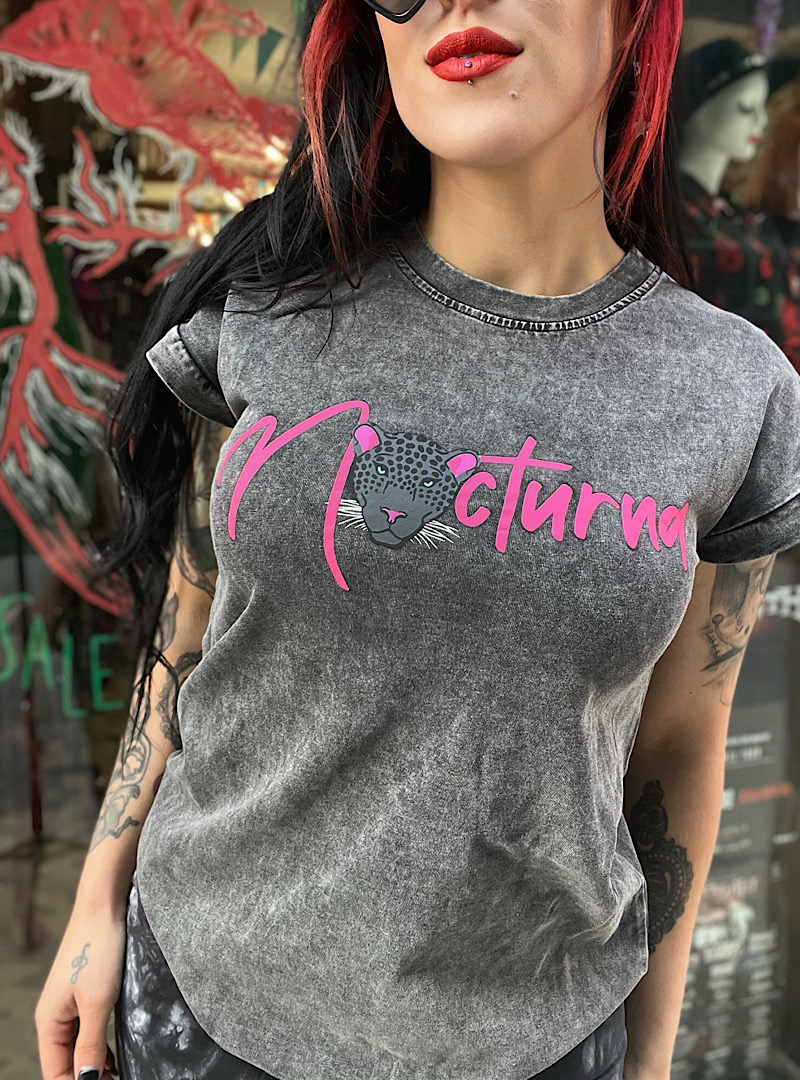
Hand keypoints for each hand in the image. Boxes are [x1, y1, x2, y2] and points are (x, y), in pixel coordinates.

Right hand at [35, 904, 125, 1078]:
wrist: (105, 905)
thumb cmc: (98, 948)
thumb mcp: (98, 1002)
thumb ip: (90, 1044)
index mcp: (49, 1021)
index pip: (55, 1072)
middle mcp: (56, 1015)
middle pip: (65, 1062)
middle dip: (87, 1077)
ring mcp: (71, 1003)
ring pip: (78, 1047)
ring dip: (95, 1064)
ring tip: (119, 1073)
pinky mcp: (88, 992)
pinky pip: (89, 1029)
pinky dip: (101, 1045)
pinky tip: (118, 1054)